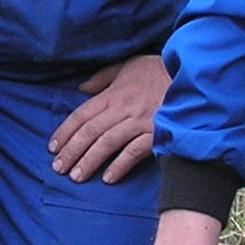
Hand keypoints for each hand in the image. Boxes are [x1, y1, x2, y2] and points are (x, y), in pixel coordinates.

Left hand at [50, 54, 166, 184]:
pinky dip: (120, 165)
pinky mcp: (157, 133)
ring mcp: (140, 121)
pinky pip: (134, 152)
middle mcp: (123, 108)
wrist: (191, 77)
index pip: (82, 115)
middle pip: (90, 132)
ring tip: (76, 177)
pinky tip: (108, 178)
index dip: (65, 132)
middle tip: (58, 169)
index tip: (52, 148)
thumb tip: (82, 88)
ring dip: (90, 161)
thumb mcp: (128, 66)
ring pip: (108, 143)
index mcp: (113, 94)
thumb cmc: (158, 71)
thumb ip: (103, 77)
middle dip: (71, 151)